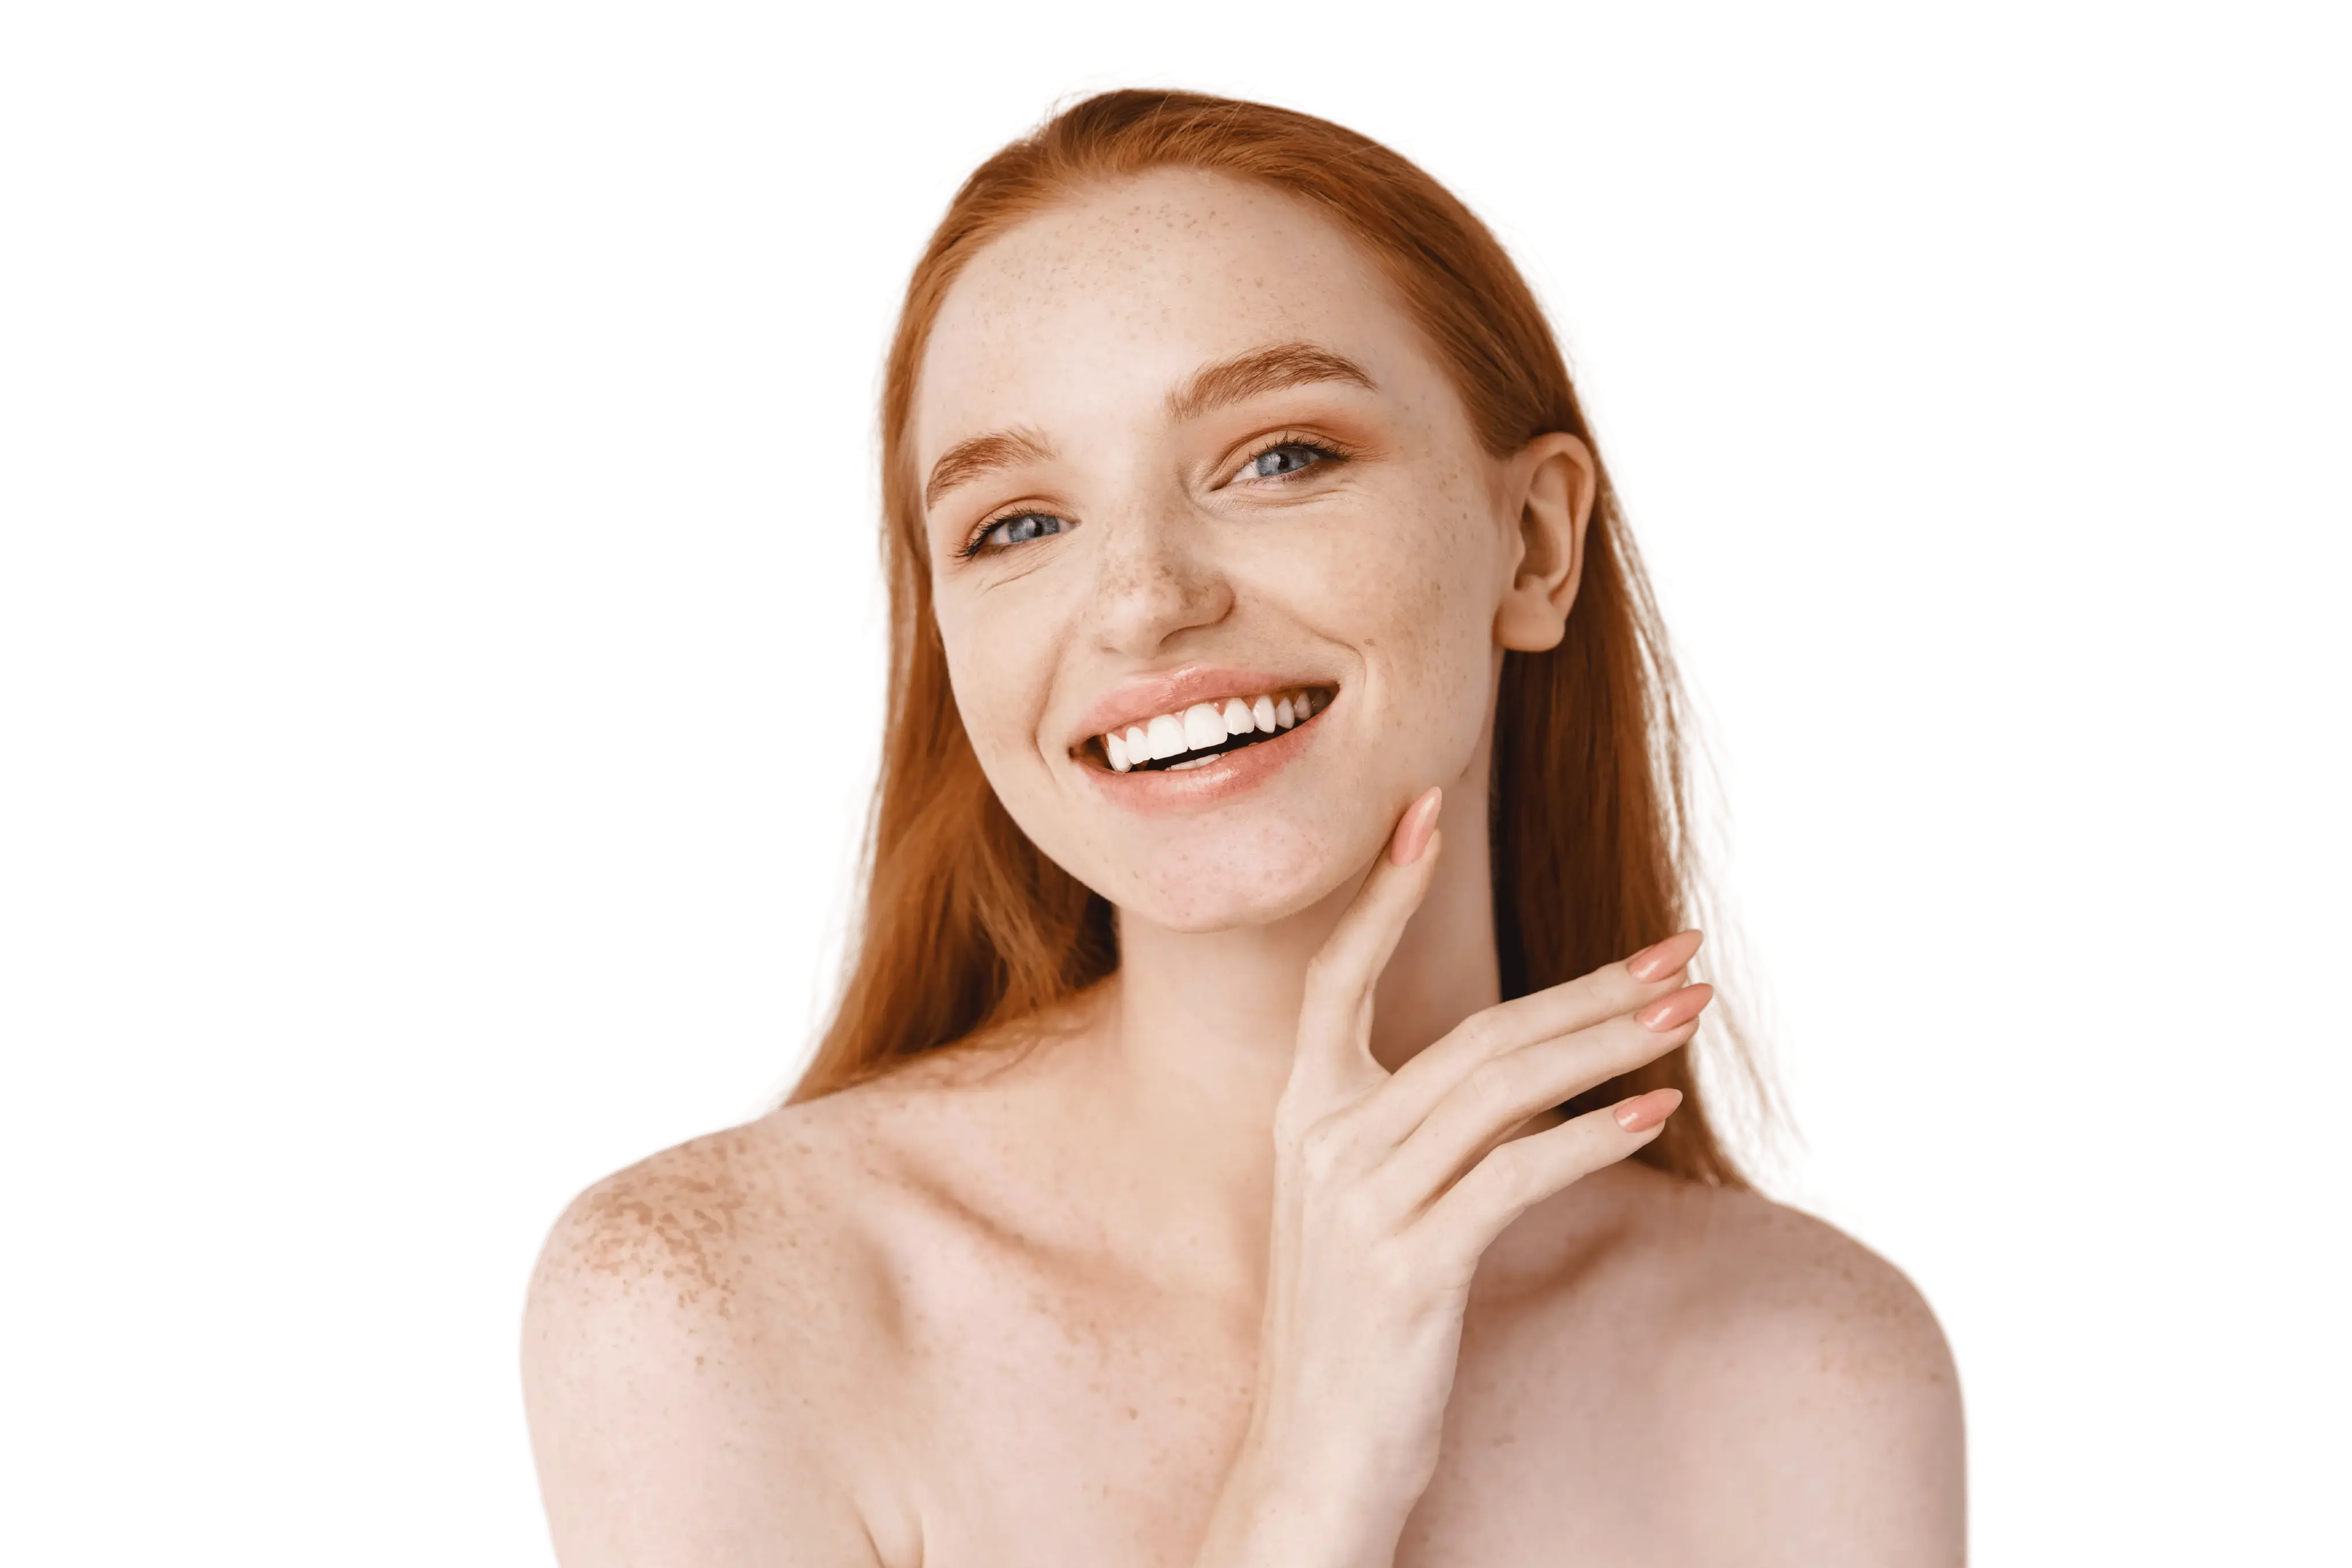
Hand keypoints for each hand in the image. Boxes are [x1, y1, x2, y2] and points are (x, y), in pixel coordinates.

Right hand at [1207, 786, 1709, 1560]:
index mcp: (1299, 1114)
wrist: (1309, 1457)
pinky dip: (1590, 1134)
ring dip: (1609, 1041)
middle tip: (1683, 949)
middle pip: (1473, 1030)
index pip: (1337, 975)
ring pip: (1501, 1089)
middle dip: (1590, 985)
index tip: (1425, 810)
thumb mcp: (1362, 1207)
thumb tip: (1524, 1069)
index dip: (1382, 893)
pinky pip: (1512, 1174)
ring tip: (1690, 1011)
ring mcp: (1360, 1205)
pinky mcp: (1407, 1269)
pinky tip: (1651, 1108)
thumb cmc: (1352, 1325)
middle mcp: (1322, 1143)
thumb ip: (1414, 1129)